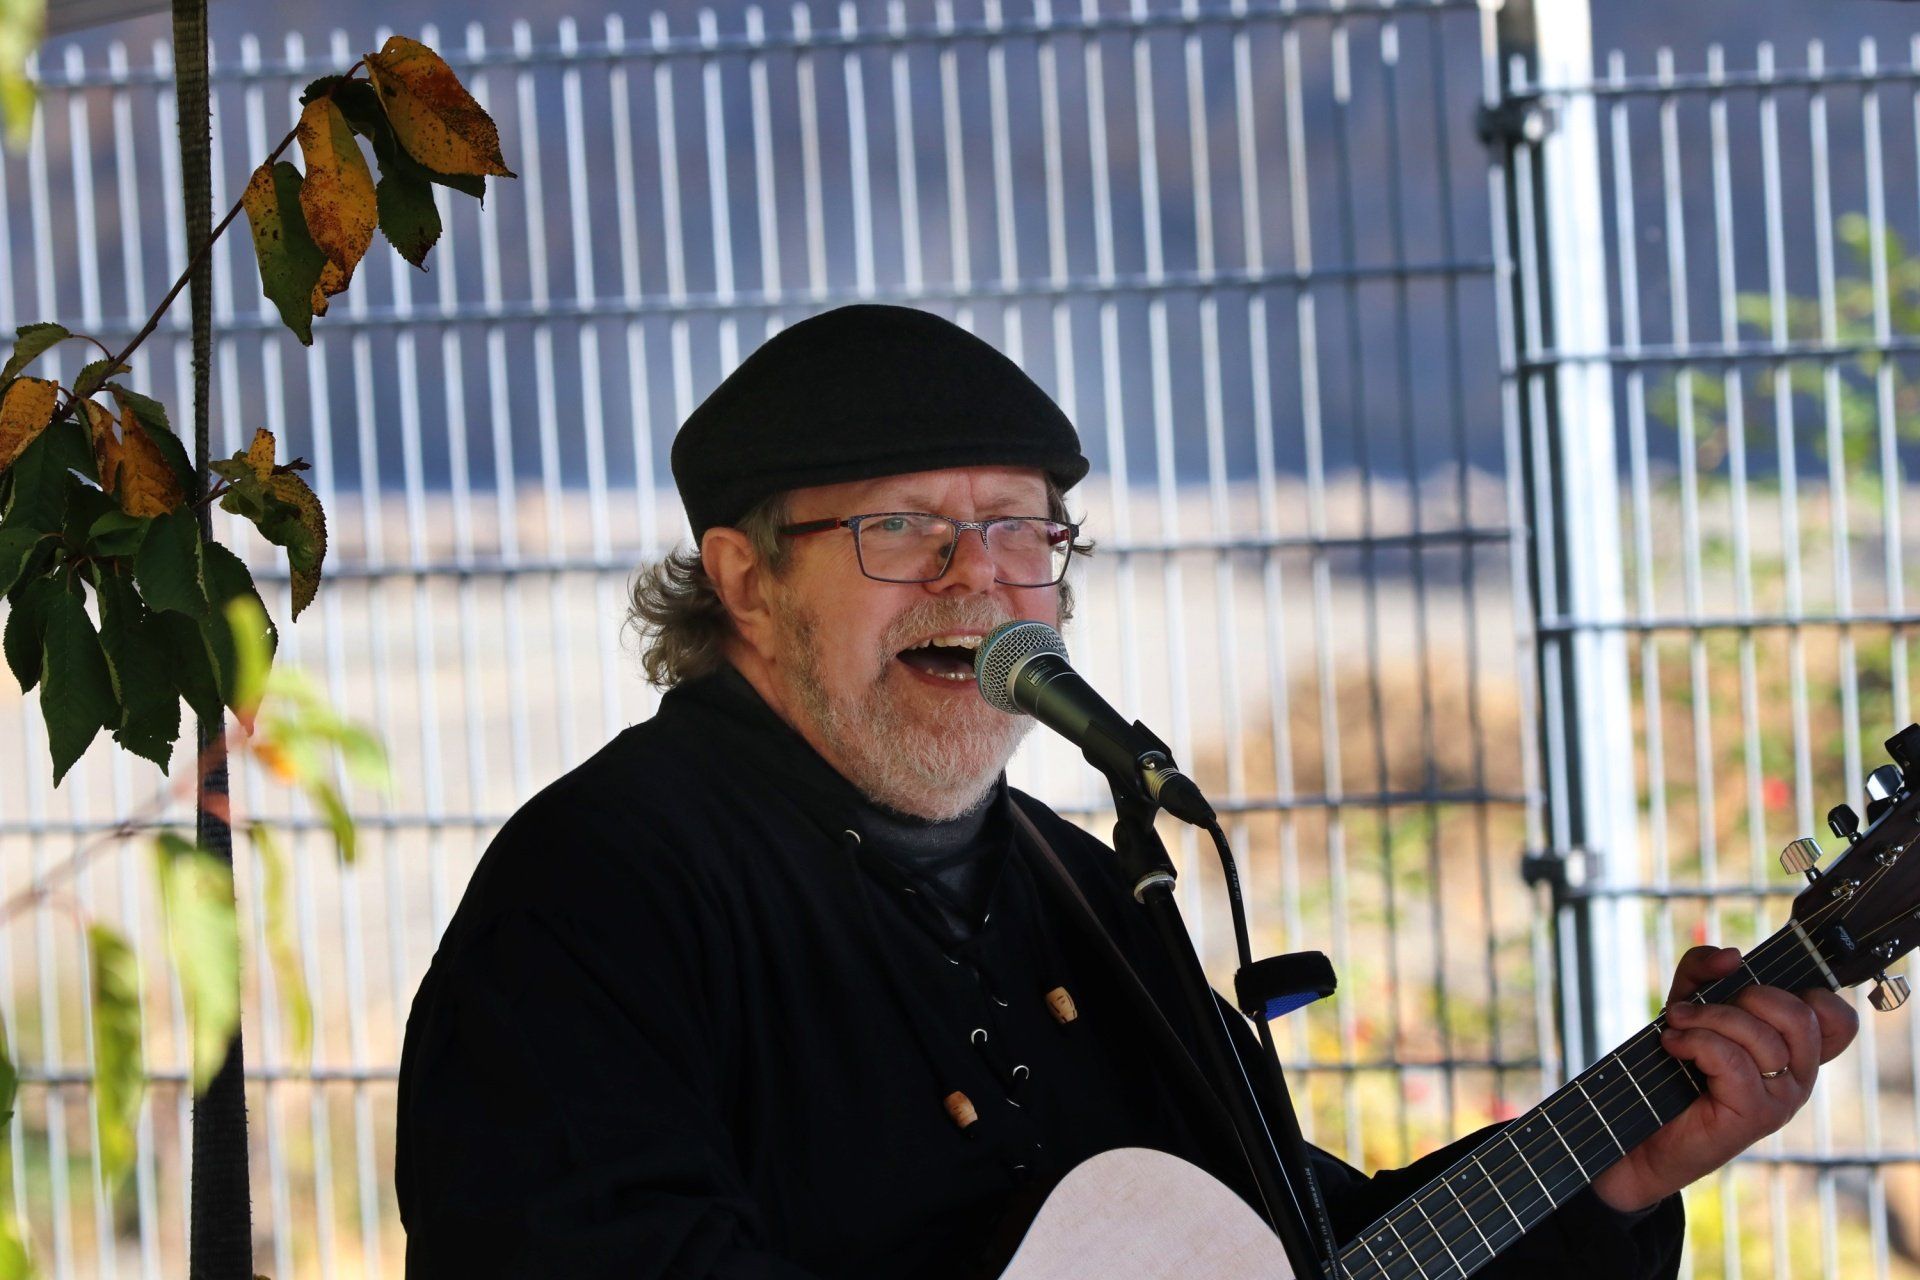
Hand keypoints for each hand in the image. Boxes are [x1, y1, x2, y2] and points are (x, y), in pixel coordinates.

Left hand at [1591, 945, 1857, 1213]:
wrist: (1643, 1131)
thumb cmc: (1674, 1067)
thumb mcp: (1689, 1005)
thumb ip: (1704, 971)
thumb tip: (1732, 956)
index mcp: (1794, 1050)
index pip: (1838, 1019)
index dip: (1809, 994)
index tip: (1755, 990)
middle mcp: (1798, 1076)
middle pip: (1799, 1015)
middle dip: (1745, 996)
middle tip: (1702, 1007)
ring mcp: (1782, 1098)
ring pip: (1761, 1036)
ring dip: (1706, 1018)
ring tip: (1676, 1026)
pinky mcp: (1756, 1114)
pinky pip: (1733, 1060)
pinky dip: (1696, 1042)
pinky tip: (1673, 1046)